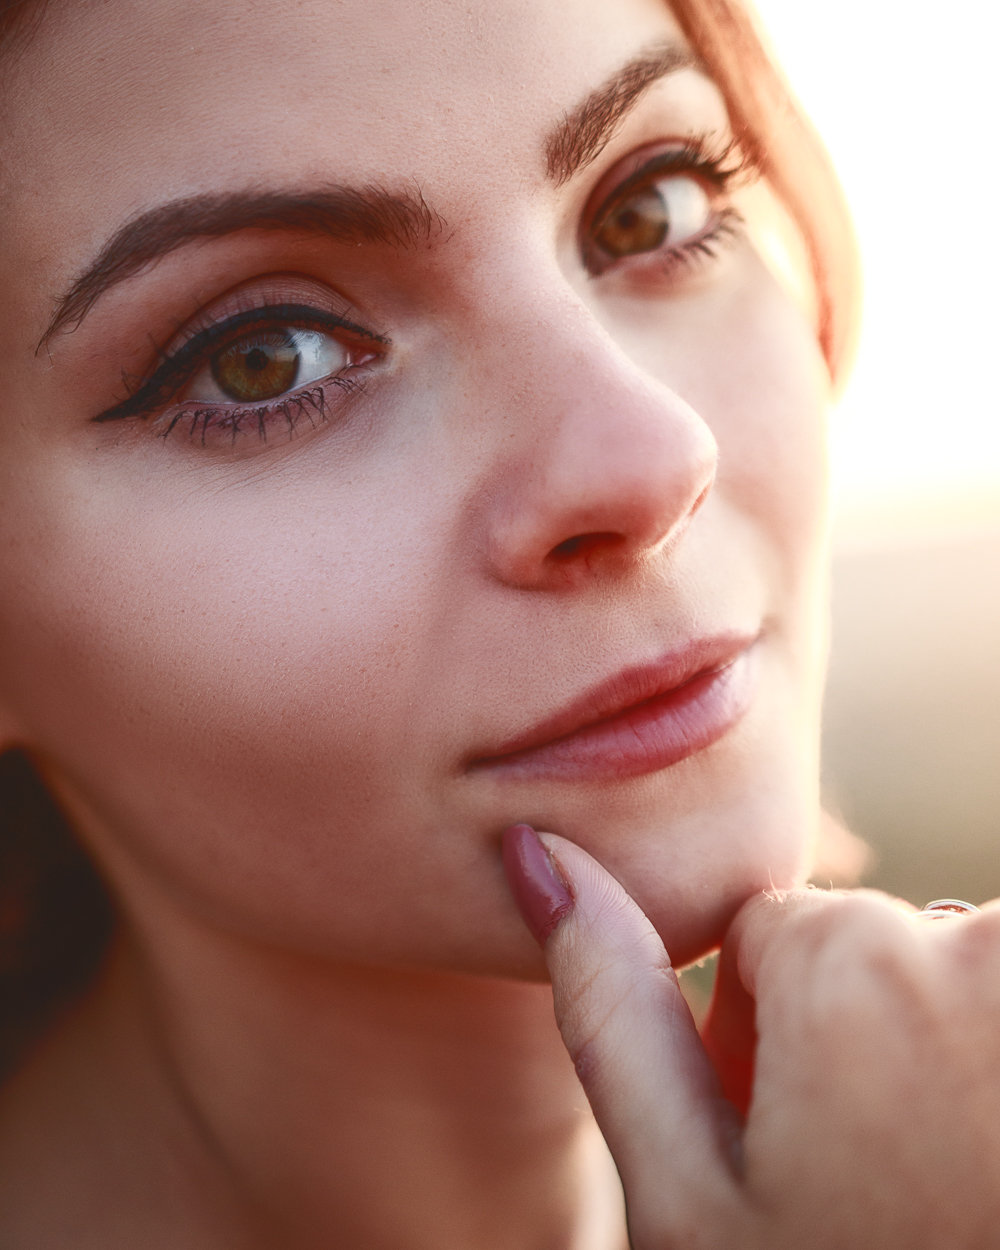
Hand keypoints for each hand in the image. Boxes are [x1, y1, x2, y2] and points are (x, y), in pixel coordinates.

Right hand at [502, 825, 999, 1247]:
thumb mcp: (689, 1201)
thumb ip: (609, 1008)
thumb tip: (535, 853)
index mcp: (852, 964)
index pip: (767, 929)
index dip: (754, 1038)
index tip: (787, 1140)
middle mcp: (978, 951)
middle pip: (871, 945)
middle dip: (852, 1035)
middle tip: (863, 1176)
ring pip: (951, 977)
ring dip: (938, 1049)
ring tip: (931, 1180)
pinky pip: (999, 1003)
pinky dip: (986, 1067)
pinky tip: (972, 1163)